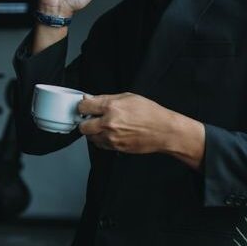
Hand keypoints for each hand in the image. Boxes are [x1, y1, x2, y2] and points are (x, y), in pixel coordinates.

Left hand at [78, 93, 205, 169]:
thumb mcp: (128, 97)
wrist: (163, 131)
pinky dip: (101, 140)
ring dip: (93, 132)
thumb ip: (105, 98)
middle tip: (93, 118)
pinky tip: (110, 133)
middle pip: (82, 126)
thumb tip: (89, 98)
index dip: (83, 106)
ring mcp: (112, 137)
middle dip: (85, 122)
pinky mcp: (116, 147)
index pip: (83, 107)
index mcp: (111, 107)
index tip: (85, 107)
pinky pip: (100, 145)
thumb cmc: (149, 113)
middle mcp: (109, 123)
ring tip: (104, 126)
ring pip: (90, 137)